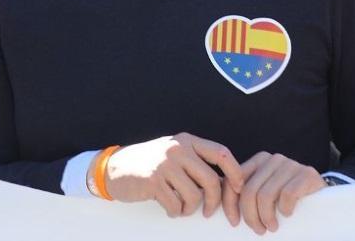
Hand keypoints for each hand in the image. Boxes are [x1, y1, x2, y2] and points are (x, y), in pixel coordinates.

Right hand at [104, 133, 243, 218]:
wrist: (115, 168)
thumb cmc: (150, 164)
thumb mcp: (174, 154)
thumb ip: (196, 162)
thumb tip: (225, 183)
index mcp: (187, 141)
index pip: (221, 153)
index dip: (235, 172)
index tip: (239, 189)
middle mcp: (178, 149)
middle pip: (211, 179)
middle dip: (214, 201)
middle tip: (208, 211)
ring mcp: (165, 164)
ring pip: (194, 196)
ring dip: (190, 209)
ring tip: (181, 208)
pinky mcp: (153, 181)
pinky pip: (176, 205)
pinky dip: (175, 212)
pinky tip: (169, 209)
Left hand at [222, 152, 324, 234]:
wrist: (320, 193)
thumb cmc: (286, 197)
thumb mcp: (264, 191)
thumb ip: (246, 192)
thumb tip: (217, 205)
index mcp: (259, 160)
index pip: (234, 181)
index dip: (230, 204)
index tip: (234, 222)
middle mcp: (273, 159)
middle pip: (249, 191)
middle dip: (250, 216)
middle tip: (259, 230)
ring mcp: (291, 164)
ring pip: (266, 195)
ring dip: (267, 217)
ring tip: (272, 227)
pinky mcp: (307, 173)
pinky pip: (288, 195)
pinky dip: (285, 210)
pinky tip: (288, 214)